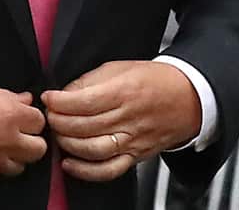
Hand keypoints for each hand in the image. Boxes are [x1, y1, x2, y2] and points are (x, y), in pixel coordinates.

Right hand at [0, 77, 47, 179]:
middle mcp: (5, 141)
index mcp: (9, 114)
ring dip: (14, 156)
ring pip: (19, 166)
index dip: (31, 118)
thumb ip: (7, 97)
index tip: (22, 116)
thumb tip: (25, 100)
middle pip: (38, 149)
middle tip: (17, 132)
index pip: (39, 121)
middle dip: (30, 140)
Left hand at [42, 61, 202, 181]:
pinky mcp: (135, 156)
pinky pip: (108, 170)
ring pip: (93, 150)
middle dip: (59, 122)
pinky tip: (69, 163)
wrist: (189, 98)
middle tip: (49, 116)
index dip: (60, 102)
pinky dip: (85, 171)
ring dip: (68, 144)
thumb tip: (65, 93)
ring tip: (58, 135)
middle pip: (85, 126)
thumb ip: (91, 80)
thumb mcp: (121, 67)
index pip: (84, 101)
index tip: (48, 98)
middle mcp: (128, 117)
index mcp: (124, 91)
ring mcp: (133, 140)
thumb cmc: (155, 80)